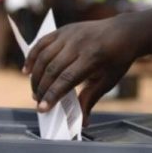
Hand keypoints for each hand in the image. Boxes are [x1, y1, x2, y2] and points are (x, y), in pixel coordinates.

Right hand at [24, 15, 141, 123]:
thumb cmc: (117, 60)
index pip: (66, 79)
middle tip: (37, 101)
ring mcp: (69, 35)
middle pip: (52, 69)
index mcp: (92, 58)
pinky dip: (32, 56)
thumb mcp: (108, 81)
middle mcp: (78, 44)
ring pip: (44, 57)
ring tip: (35, 90)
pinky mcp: (63, 30)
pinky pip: (42, 43)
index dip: (52, 95)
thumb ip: (90, 99)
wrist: (124, 32)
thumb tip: (82, 122)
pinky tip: (27, 70)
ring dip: (35, 75)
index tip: (42, 108)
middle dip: (41, 88)